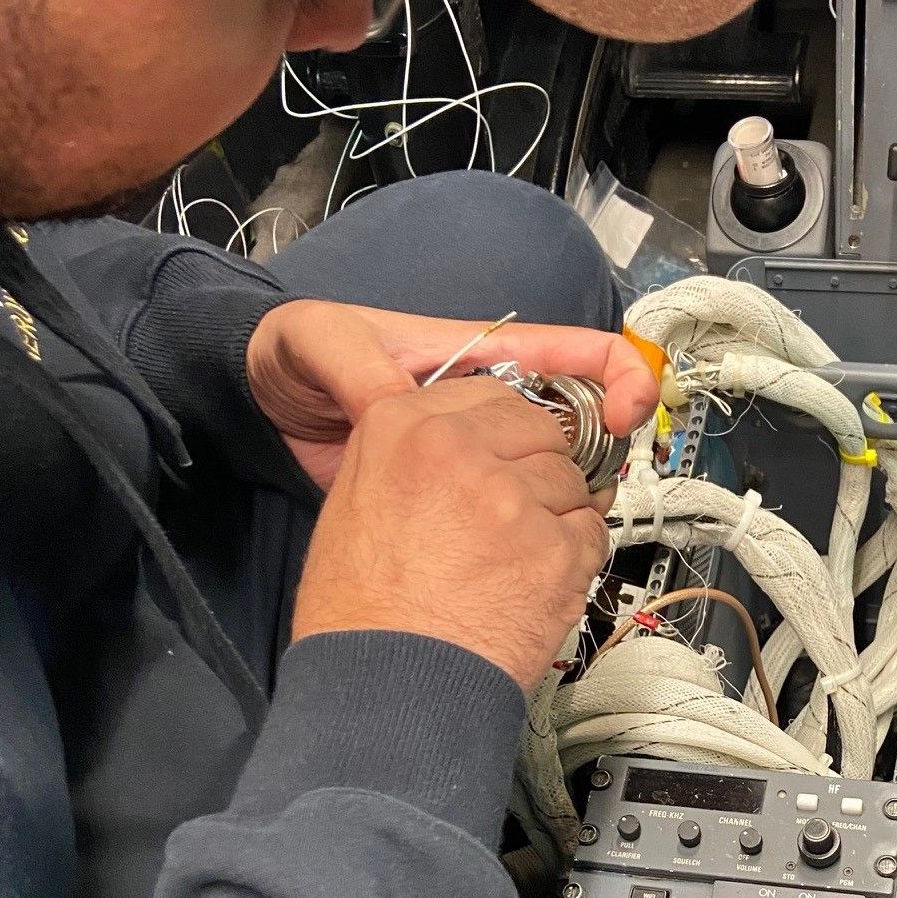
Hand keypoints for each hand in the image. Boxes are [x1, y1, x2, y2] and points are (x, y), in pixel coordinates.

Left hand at [246, 299, 658, 491]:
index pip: (576, 356)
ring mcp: (477, 455)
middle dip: (604, 457)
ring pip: (554, 476)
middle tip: (594, 497)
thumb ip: (361, 367)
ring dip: (573, 501)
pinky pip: (510, 513)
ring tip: (568, 530)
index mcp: (481, 357)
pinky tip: (527, 556)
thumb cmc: (294, 361)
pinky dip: (531, 532)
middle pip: (579, 428)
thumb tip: (398, 404)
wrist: (265, 413)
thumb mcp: (321, 340)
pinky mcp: (456, 496)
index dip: (621, 376)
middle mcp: (491, 407)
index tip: (631, 414)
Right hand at [291, 376, 611, 692]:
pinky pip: (592, 532)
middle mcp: (459, 450)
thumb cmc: (362, 616)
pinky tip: (535, 584)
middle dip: (540, 467)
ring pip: (573, 481)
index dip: (508, 431)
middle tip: (519, 512)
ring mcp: (513, 498)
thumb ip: (415, 458)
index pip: (492, 392)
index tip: (510, 453)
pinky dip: (576, 557)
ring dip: (558, 516)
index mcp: (401, 427)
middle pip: (542, 429)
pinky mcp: (554, 548)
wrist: (387, 688)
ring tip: (516, 561)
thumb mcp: (356, 504)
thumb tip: (470, 445)